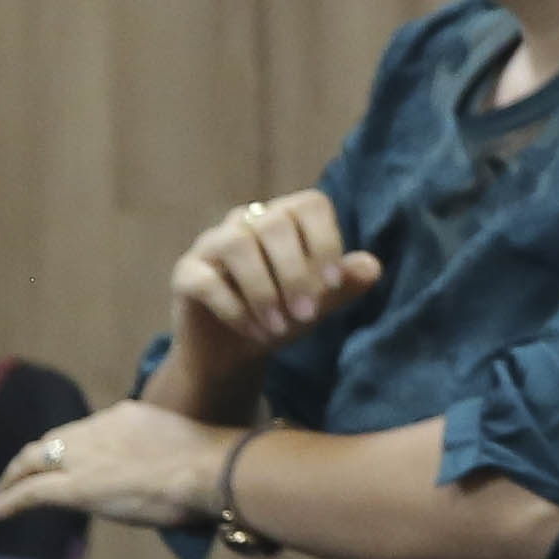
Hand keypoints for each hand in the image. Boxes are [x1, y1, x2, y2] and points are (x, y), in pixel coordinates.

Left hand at [0, 400, 229, 529]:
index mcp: (126, 416)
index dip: (69, 447)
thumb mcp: (181, 445)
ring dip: (14, 477)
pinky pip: (31, 492)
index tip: (63, 460)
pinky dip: (9, 499)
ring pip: (35, 461)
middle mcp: (98, 429)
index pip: (86, 432)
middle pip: (54, 441)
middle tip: (16, 476)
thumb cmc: (211, 464)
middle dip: (32, 459)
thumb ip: (162, 453)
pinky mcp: (76, 486)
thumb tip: (166, 474)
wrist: (208, 467)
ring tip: (0, 494)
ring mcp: (85, 456)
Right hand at [169, 192, 381, 373]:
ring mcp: (212, 244)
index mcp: (286, 219)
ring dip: (263, 290)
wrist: (233, 353)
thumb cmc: (283, 316)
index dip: (325, 241)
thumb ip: (344, 285)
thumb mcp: (319, 304)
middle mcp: (247, 222)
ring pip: (237, 244)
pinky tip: (254, 331)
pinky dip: (235, 308)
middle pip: (274, 223)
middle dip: (295, 273)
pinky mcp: (186, 273)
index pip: (310, 205)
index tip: (333, 286)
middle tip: (307, 315)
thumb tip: (372, 267)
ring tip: (278, 326)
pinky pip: (206, 280)